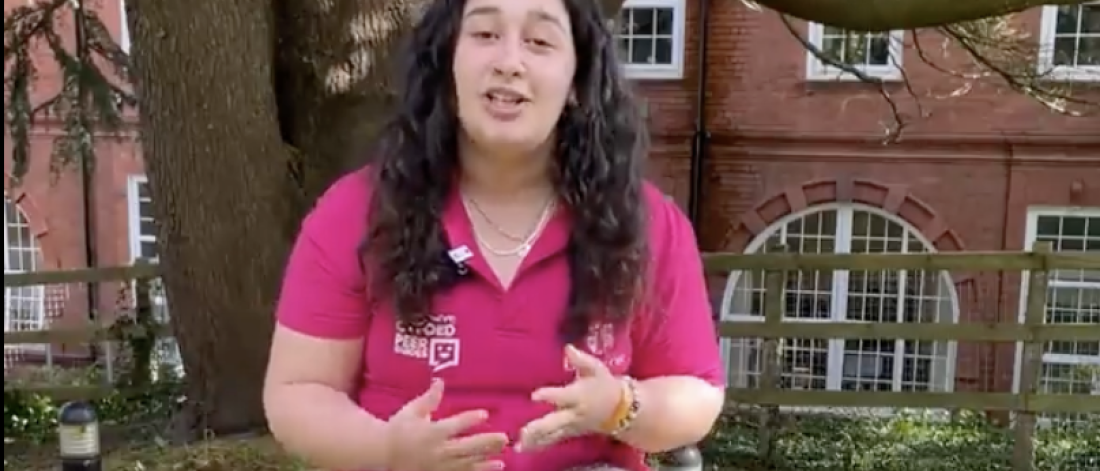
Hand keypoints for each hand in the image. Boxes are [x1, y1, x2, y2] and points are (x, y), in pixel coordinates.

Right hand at [384, 379, 509, 470]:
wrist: (382, 454)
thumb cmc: (398, 429)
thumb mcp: (412, 411)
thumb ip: (429, 399)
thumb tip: (440, 381)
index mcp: (432, 431)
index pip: (455, 424)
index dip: (470, 419)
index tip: (485, 414)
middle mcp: (438, 450)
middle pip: (466, 447)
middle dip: (486, 443)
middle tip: (504, 439)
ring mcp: (439, 466)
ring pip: (466, 465)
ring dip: (485, 463)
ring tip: (501, 461)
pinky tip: (490, 469)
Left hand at [518, 345, 623, 451]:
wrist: (620, 409)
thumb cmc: (604, 385)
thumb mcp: (596, 369)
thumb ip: (581, 359)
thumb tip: (568, 348)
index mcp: (578, 396)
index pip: (562, 396)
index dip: (549, 395)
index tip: (534, 395)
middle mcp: (573, 413)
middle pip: (555, 422)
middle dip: (540, 428)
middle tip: (524, 432)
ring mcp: (571, 426)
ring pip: (552, 435)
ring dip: (535, 440)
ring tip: (518, 445)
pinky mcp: (568, 434)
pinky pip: (552, 440)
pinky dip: (538, 446)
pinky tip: (522, 449)